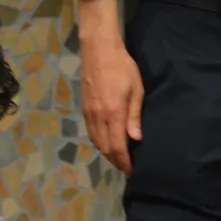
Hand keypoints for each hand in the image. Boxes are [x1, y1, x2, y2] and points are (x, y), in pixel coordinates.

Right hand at [78, 0, 143, 174]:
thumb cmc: (122, 67)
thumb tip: (136, 139)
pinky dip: (99, 142)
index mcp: (112, 114)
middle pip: (105, 148)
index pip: (118, 147)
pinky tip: (107, 142)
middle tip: (127, 168)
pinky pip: (91, 132)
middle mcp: (98, 117)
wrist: (98, 49)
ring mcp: (89, 113)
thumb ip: (134, 116)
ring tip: (119, 158)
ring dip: (107, 153)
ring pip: (96, 142)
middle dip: (116, 161)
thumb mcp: (136, 90)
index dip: (125, 162)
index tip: (132, 171)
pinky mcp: (84, 108)